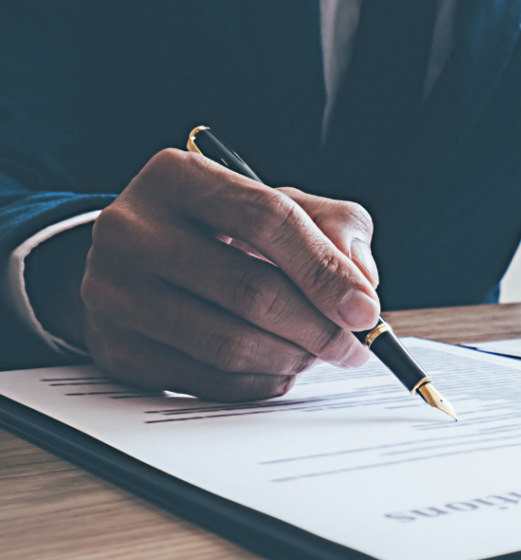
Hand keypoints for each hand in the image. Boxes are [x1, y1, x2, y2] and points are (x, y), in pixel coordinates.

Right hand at [36, 149, 381, 400]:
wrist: (139, 263)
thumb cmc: (224, 231)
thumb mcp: (281, 205)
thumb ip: (335, 227)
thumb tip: (362, 282)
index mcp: (178, 177)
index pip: (268, 219)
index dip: (325, 271)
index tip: (366, 310)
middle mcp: (132, 229)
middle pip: (251, 290)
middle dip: (319, 328)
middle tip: (354, 346)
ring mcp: (114, 293)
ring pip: (230, 344)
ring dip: (293, 359)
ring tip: (317, 353)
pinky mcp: (115, 349)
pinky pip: (209, 381)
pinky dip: (260, 382)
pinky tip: (280, 367)